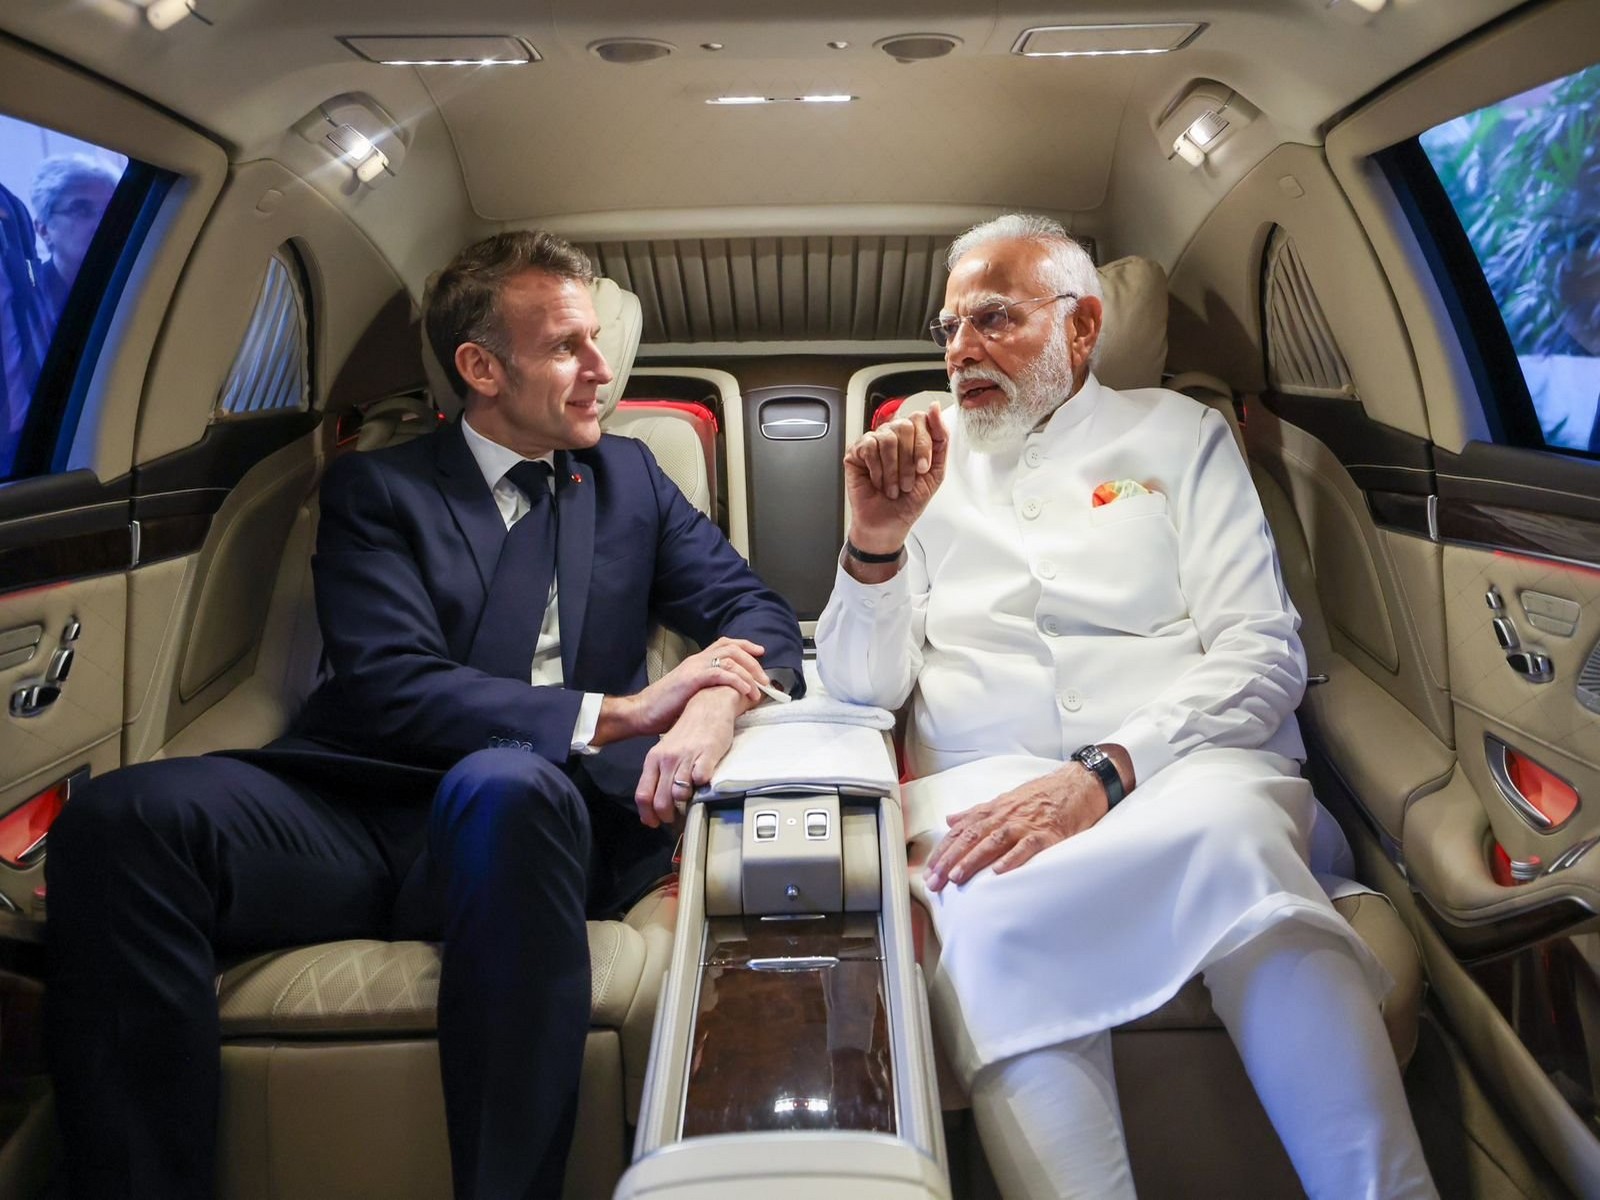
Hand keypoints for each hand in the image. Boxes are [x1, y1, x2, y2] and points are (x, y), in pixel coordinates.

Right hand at [619, 637, 768, 738]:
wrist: (642, 713)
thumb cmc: (665, 709)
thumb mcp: (691, 695)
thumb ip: (708, 690)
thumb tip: (728, 698)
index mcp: (697, 662)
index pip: (725, 644)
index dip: (745, 646)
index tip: (761, 653)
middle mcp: (697, 660)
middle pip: (733, 649)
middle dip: (753, 662)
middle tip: (765, 679)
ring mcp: (694, 668)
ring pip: (731, 659)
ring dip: (749, 673)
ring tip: (759, 689)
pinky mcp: (692, 679)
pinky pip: (721, 673)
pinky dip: (738, 681)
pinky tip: (746, 691)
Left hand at [634, 685, 744, 827]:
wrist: (708, 706)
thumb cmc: (688, 732)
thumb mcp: (666, 751)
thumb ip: (659, 774)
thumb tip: (654, 802)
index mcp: (653, 759)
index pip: (643, 795)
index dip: (648, 815)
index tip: (655, 822)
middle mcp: (667, 759)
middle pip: (661, 801)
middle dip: (668, 816)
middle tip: (675, 819)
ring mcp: (687, 758)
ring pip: (680, 794)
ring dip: (686, 805)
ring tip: (691, 803)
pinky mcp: (707, 756)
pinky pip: (702, 781)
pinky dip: (704, 788)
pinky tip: (705, 785)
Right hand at [844, 404, 949, 555]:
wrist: (888, 524)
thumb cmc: (909, 501)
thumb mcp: (935, 472)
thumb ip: (940, 439)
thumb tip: (934, 407)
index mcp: (912, 437)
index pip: (920, 419)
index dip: (924, 443)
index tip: (923, 468)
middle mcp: (892, 435)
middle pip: (904, 426)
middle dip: (909, 460)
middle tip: (907, 482)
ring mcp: (873, 441)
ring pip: (888, 438)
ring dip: (893, 470)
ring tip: (893, 487)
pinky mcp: (856, 452)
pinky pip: (869, 447)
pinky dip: (877, 470)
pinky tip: (878, 482)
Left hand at [924, 761, 1112, 891]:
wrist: (1077, 784)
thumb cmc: (1041, 795)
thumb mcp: (1005, 801)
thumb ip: (976, 813)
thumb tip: (950, 820)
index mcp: (993, 810)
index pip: (961, 831)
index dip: (943, 850)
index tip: (929, 870)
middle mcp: (1005, 816)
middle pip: (971, 838)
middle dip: (950, 860)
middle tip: (935, 881)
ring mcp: (1026, 824)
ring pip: (993, 842)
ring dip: (973, 860)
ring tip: (956, 877)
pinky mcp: (1047, 833)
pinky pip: (1027, 846)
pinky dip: (1012, 858)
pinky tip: (999, 871)